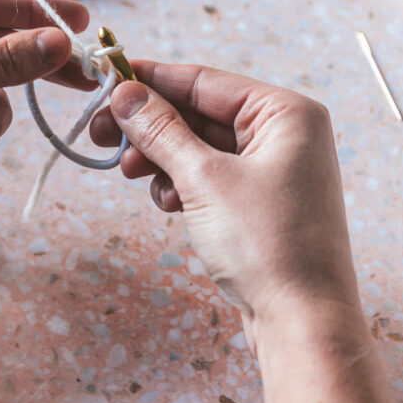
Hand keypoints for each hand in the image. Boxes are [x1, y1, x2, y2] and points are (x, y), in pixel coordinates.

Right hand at [91, 62, 359, 347]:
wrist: (300, 322)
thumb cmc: (268, 245)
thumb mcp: (203, 179)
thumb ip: (161, 131)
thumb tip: (125, 94)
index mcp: (286, 113)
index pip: (204, 81)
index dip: (151, 80)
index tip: (106, 80)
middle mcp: (284, 135)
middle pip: (199, 113)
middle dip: (151, 127)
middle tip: (101, 134)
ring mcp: (273, 170)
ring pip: (198, 147)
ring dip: (162, 159)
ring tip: (133, 174)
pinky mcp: (259, 203)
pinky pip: (208, 177)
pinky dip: (181, 185)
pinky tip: (168, 203)